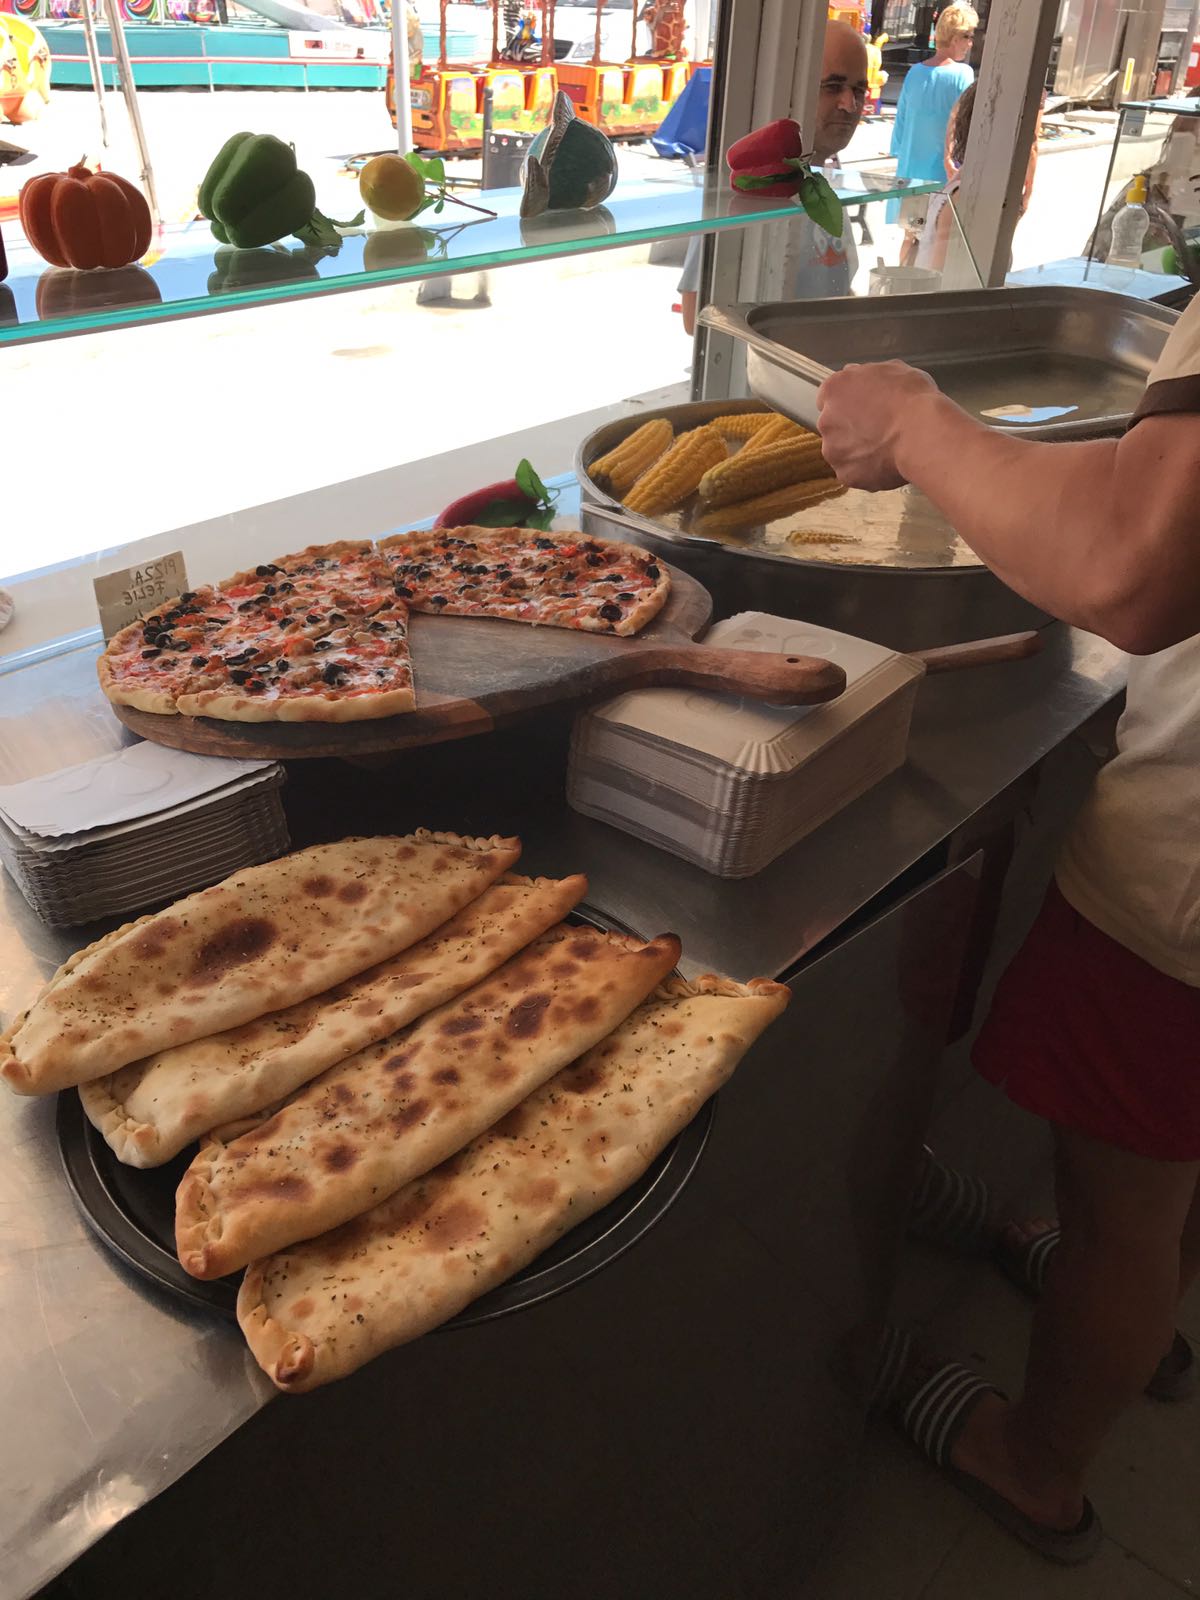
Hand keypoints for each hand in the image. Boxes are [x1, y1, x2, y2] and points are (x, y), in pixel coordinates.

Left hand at [817, 360, 938, 490]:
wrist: (922, 434)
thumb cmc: (912, 399)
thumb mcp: (893, 370)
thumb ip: (867, 374)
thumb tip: (856, 374)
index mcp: (834, 389)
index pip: (830, 398)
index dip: (849, 404)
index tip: (863, 410)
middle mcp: (826, 420)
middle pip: (834, 426)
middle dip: (851, 429)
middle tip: (878, 430)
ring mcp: (833, 450)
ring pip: (842, 452)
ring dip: (858, 451)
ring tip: (886, 449)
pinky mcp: (845, 475)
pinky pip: (854, 473)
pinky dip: (867, 471)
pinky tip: (886, 464)